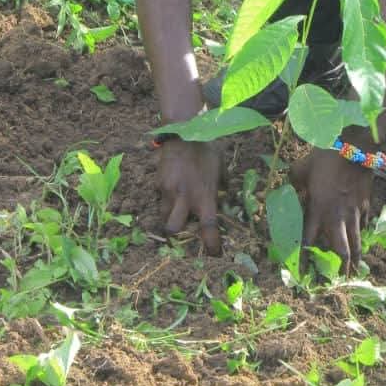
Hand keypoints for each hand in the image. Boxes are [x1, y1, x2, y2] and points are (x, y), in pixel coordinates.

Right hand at [157, 138, 224, 253]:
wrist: (184, 131)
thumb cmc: (207, 149)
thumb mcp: (221, 166)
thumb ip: (223, 184)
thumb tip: (226, 194)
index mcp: (205, 196)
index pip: (208, 227)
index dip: (210, 244)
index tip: (213, 254)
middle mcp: (185, 198)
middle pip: (173, 229)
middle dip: (176, 233)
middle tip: (183, 227)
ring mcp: (169, 191)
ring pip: (164, 215)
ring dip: (170, 215)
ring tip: (177, 206)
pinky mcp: (158, 183)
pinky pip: (160, 197)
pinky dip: (165, 197)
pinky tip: (172, 185)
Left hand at [290, 148, 373, 273]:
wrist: (355, 147)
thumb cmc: (325, 158)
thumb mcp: (301, 168)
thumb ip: (293, 182)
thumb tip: (286, 187)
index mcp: (317, 210)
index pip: (308, 242)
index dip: (304, 261)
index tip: (302, 277)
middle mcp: (336, 217)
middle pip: (340, 251)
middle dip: (338, 270)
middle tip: (337, 283)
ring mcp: (354, 213)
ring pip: (356, 243)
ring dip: (354, 260)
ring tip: (354, 273)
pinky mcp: (365, 205)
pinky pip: (363, 226)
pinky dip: (361, 236)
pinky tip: (360, 241)